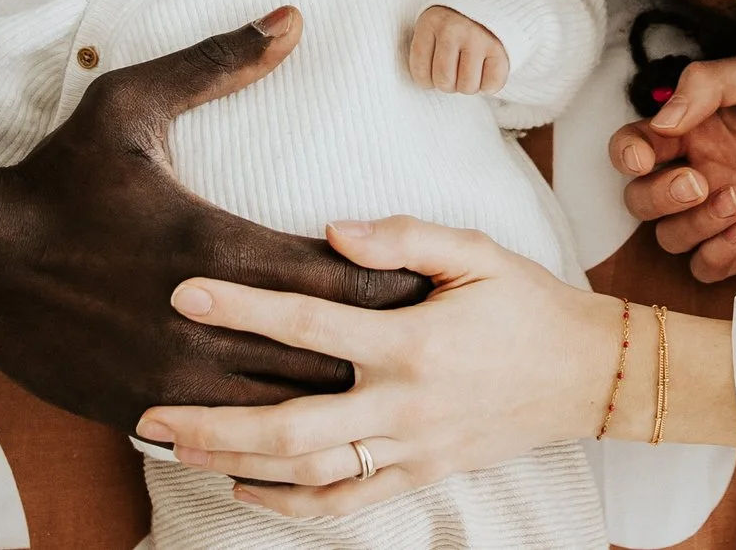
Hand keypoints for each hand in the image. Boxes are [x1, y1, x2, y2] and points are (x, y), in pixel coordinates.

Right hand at [0, 8, 428, 431]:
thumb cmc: (60, 177)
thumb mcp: (132, 104)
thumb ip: (220, 63)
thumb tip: (292, 18)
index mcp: (214, 248)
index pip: (340, 277)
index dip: (394, 281)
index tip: (433, 276)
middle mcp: (203, 322)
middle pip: (329, 352)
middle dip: (378, 343)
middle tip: (426, 336)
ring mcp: (173, 379)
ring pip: (288, 408)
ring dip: (331, 392)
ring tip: (383, 382)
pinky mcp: (146, 413)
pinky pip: (233, 440)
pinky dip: (272, 428)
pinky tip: (304, 418)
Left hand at [136, 216, 612, 519]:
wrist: (587, 373)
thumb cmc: (525, 301)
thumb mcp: (474, 251)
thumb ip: (403, 237)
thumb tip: (331, 230)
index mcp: (413, 340)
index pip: (308, 323)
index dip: (241, 306)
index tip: (182, 293)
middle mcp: (404, 404)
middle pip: (290, 424)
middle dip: (213, 421)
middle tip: (149, 410)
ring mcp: (410, 449)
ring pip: (309, 473)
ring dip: (235, 464)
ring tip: (175, 449)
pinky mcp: (420, 475)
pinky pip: (345, 504)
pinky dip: (288, 505)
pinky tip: (242, 489)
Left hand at [408, 6, 506, 93]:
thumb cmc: (456, 23)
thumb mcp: (433, 26)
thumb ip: (425, 51)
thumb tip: (428, 84)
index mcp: (430, 23)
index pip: (419, 71)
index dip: (427, 81)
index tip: (434, 73)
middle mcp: (452, 30)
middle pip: (444, 81)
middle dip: (449, 85)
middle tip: (455, 72)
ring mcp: (477, 38)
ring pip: (467, 86)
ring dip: (468, 85)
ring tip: (470, 70)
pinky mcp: (499, 48)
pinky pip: (491, 85)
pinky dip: (489, 85)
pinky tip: (486, 70)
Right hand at [608, 51, 735, 282]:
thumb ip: (707, 85)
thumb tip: (661, 120)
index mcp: (699, 127)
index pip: (635, 144)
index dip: (625, 153)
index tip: (644, 155)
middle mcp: (704, 170)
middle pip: (641, 199)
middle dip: (659, 195)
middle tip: (701, 181)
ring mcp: (727, 213)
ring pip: (669, 237)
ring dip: (693, 225)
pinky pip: (705, 267)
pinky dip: (713, 254)